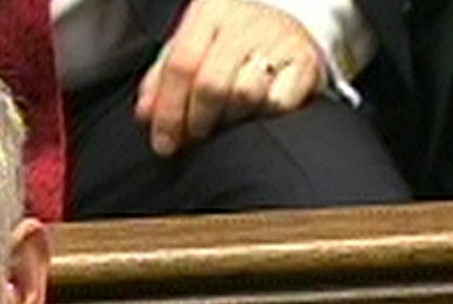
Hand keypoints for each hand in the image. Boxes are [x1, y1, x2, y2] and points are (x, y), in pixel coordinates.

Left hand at [135, 0, 325, 157]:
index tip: (164, 142)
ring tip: (229, 117)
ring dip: (231, 118)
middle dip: (197, 119)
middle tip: (196, 133)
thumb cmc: (232, 48)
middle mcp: (245, 20)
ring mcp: (279, 38)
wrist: (290, 33)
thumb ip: (163, 80)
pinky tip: (261, 109)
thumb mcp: (193, 53)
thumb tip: (145, 113)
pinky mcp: (306, 61)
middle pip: (210, 83)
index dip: (168, 110)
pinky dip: (265, 114)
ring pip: (244, 94)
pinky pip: (278, 103)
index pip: (180, 64)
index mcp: (210, 11)